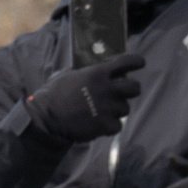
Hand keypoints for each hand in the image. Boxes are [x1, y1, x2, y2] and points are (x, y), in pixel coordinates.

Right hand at [24, 53, 141, 145]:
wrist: (46, 118)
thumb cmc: (54, 94)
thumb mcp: (68, 74)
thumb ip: (86, 71)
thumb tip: (98, 66)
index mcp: (96, 73)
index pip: (125, 62)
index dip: (136, 61)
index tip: (140, 62)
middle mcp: (105, 89)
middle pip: (135, 88)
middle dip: (131, 89)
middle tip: (123, 91)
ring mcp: (107, 108)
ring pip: (125, 108)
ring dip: (117, 109)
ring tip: (102, 110)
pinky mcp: (105, 125)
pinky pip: (118, 125)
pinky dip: (110, 125)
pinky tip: (98, 123)